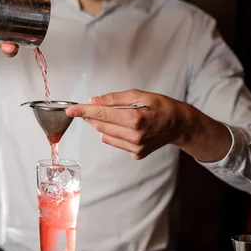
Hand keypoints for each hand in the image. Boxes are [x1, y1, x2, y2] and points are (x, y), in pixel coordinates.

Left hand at [65, 89, 231, 161]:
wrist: (180, 125)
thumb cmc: (162, 106)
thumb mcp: (140, 95)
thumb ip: (115, 99)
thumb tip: (94, 100)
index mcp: (136, 119)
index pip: (102, 114)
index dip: (84, 111)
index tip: (70, 110)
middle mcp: (135, 136)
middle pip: (101, 125)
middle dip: (93, 115)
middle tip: (91, 107)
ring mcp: (135, 148)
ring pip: (105, 135)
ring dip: (103, 124)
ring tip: (117, 116)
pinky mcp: (136, 154)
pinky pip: (114, 142)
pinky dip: (113, 133)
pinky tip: (125, 127)